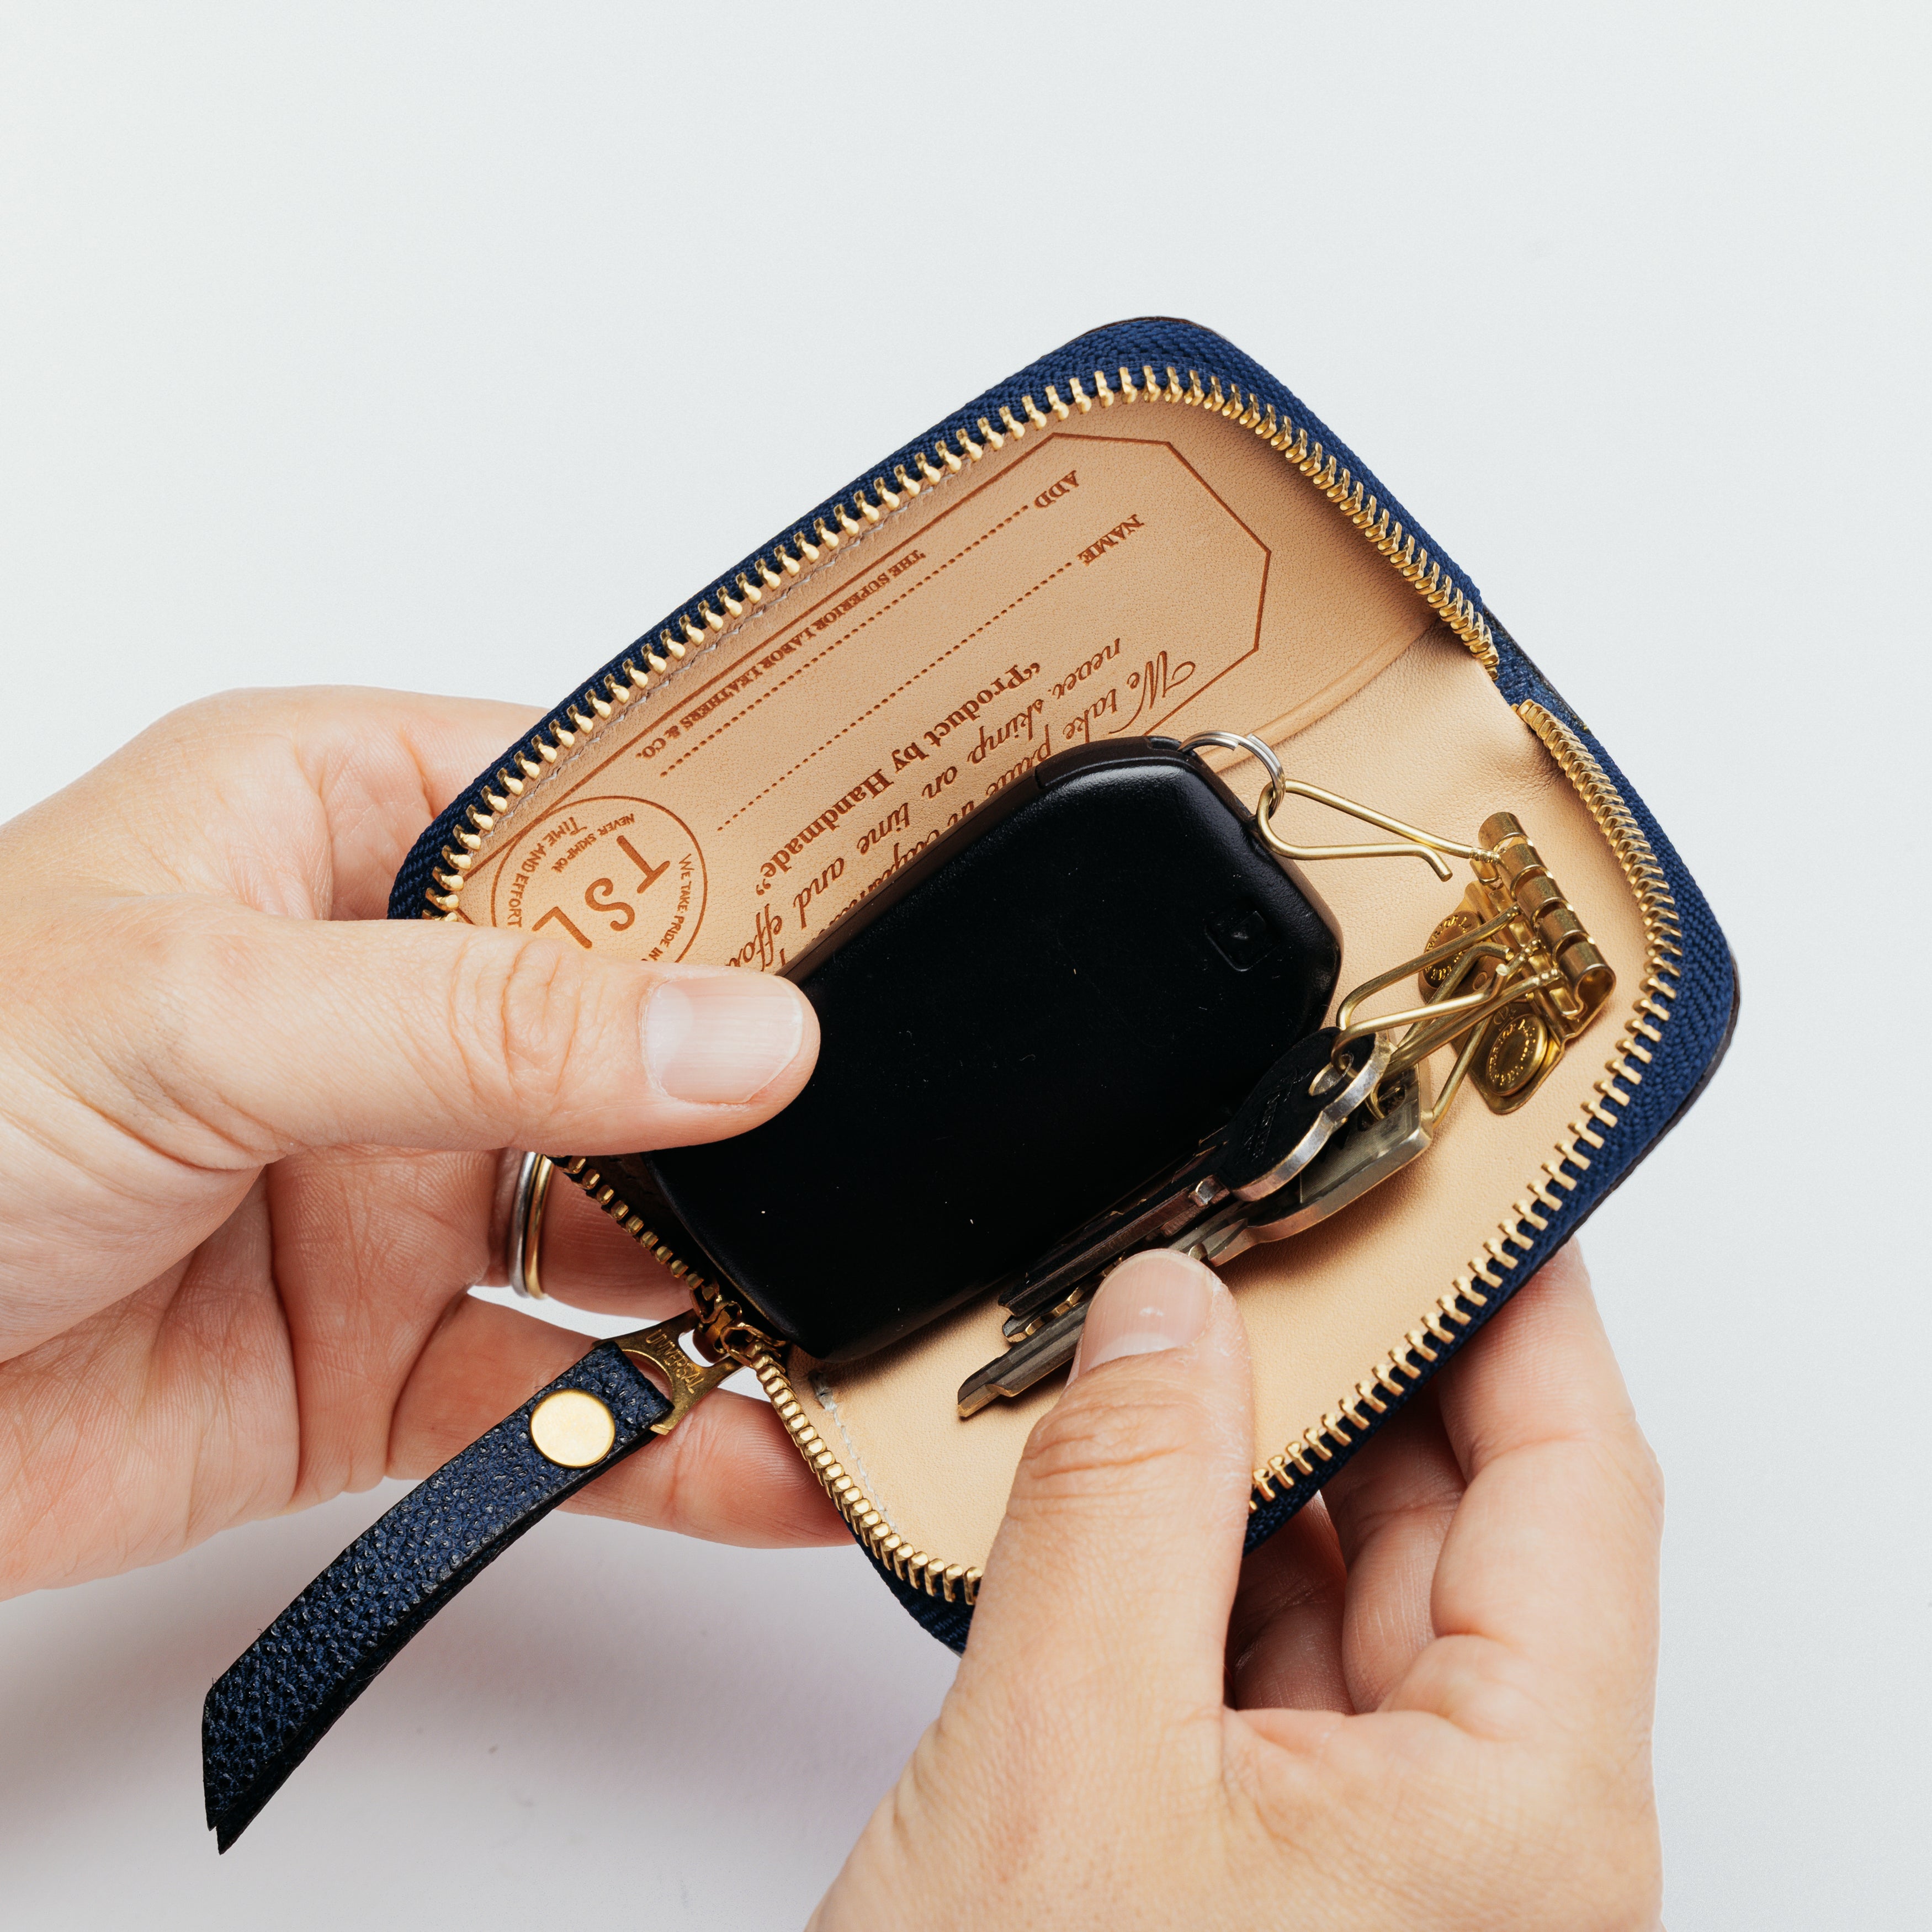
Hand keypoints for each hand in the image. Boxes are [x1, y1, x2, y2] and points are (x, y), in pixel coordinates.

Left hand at [0, 687, 841, 1597]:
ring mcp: (396, 1184)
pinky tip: (770, 1453)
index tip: (899, 901)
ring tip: (874, 1312)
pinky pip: (566, 1397)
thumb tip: (738, 1033)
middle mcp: (390, 1000)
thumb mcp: (197, 1014)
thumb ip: (485, 1024)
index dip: (753, 853)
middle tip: (929, 1128)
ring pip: (630, 1227)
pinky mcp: (381, 1357)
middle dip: (777, 1093)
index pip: (604, 809)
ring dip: (747, 1278)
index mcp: (338, 829)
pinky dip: (671, 1436)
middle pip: (648, 1029)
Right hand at [814, 1241, 1662, 1930]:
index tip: (1468, 1173)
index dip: (1527, 1301)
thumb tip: (1167, 1309)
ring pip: (1357, 1589)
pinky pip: (1265, 1662)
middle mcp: (1484, 1845)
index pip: (1574, 1478)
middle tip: (1277, 1218)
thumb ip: (1126, 1507)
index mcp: (1523, 1820)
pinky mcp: (1263, 1872)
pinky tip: (1127, 1472)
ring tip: (1180, 1322)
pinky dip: (1201, 1553)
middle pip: (1472, 1523)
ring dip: (1268, 1456)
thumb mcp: (1068, 1769)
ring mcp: (1374, 1867)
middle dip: (1371, 1361)